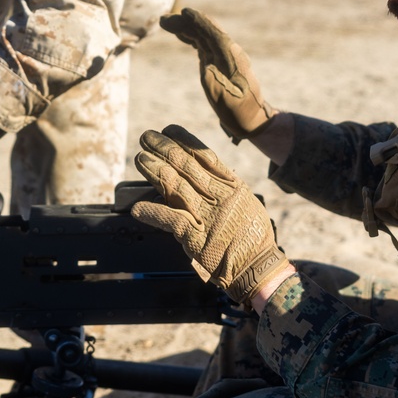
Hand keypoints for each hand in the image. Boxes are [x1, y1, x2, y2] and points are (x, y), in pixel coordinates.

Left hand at [131, 125, 292, 306]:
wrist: (259, 268)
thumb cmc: (253, 238)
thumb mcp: (247, 204)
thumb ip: (226, 189)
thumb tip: (206, 174)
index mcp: (233, 187)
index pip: (206, 157)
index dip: (185, 141)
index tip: (168, 129)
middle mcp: (221, 198)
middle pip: (187, 167)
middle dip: (164, 149)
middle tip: (146, 137)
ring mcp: (208, 217)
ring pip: (177, 187)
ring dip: (155, 171)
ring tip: (140, 158)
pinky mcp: (197, 239)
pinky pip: (172, 222)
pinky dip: (154, 213)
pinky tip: (138, 207)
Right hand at [160, 8, 275, 143]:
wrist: (250, 116)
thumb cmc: (239, 110)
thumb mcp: (226, 99)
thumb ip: (217, 82)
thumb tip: (207, 66)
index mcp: (232, 59)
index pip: (215, 34)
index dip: (200, 22)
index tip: (185, 12)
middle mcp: (228, 53)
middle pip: (206, 31)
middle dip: (186, 23)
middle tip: (164, 20)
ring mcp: (222, 55)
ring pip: (203, 36)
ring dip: (185, 28)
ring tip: (165, 23)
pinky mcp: (217, 61)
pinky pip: (203, 44)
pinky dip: (190, 38)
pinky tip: (179, 35)